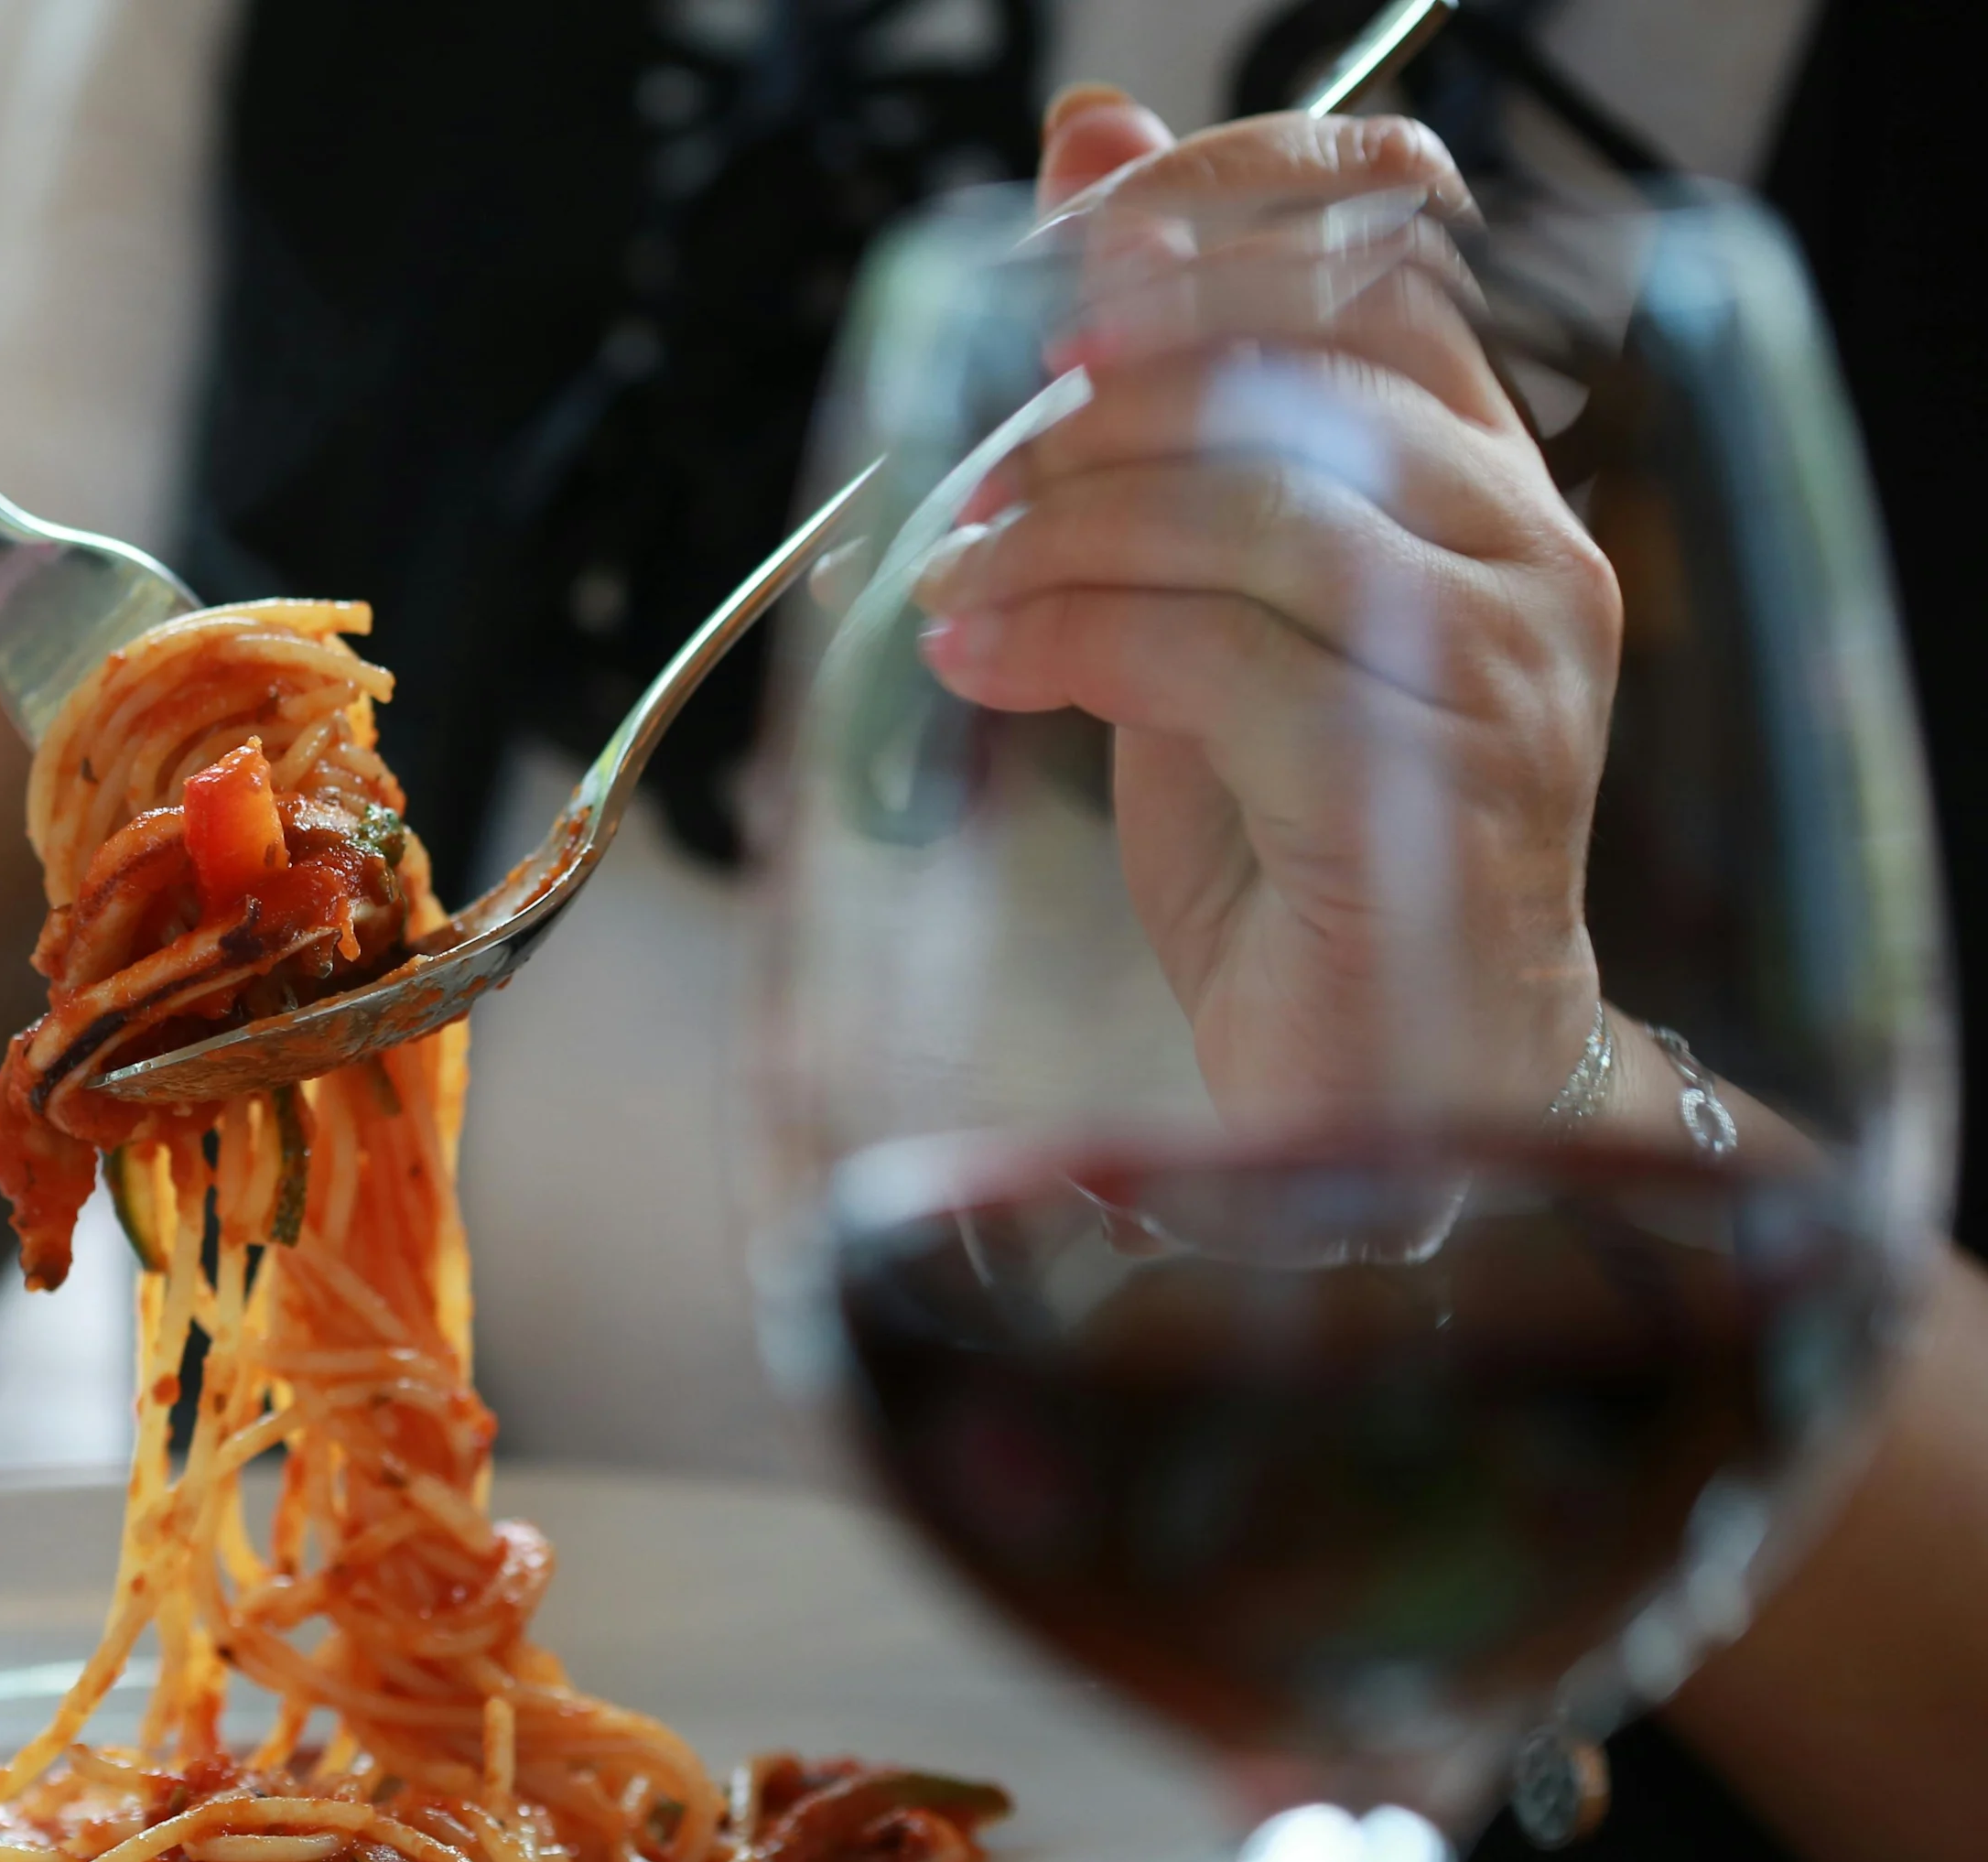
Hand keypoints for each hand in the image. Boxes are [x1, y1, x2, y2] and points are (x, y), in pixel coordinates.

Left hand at [911, 96, 1624, 1122]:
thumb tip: (1083, 158)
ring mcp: (1500, 664)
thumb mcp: (1195, 611)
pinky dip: (1069, 642)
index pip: (1379, 247)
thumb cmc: (1295, 852)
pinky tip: (978, 666)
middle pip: (1296, 370)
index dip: (1213, 211)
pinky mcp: (1429, 783)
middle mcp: (1524, 547)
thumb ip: (1152, 422)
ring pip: (1257, 509)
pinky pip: (1225, 658)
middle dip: (1092, 412)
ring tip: (952, 592)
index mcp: (1478, 479)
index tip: (1060, 257)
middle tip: (965, 487)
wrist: (1388, 1088)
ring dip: (1059, 536)